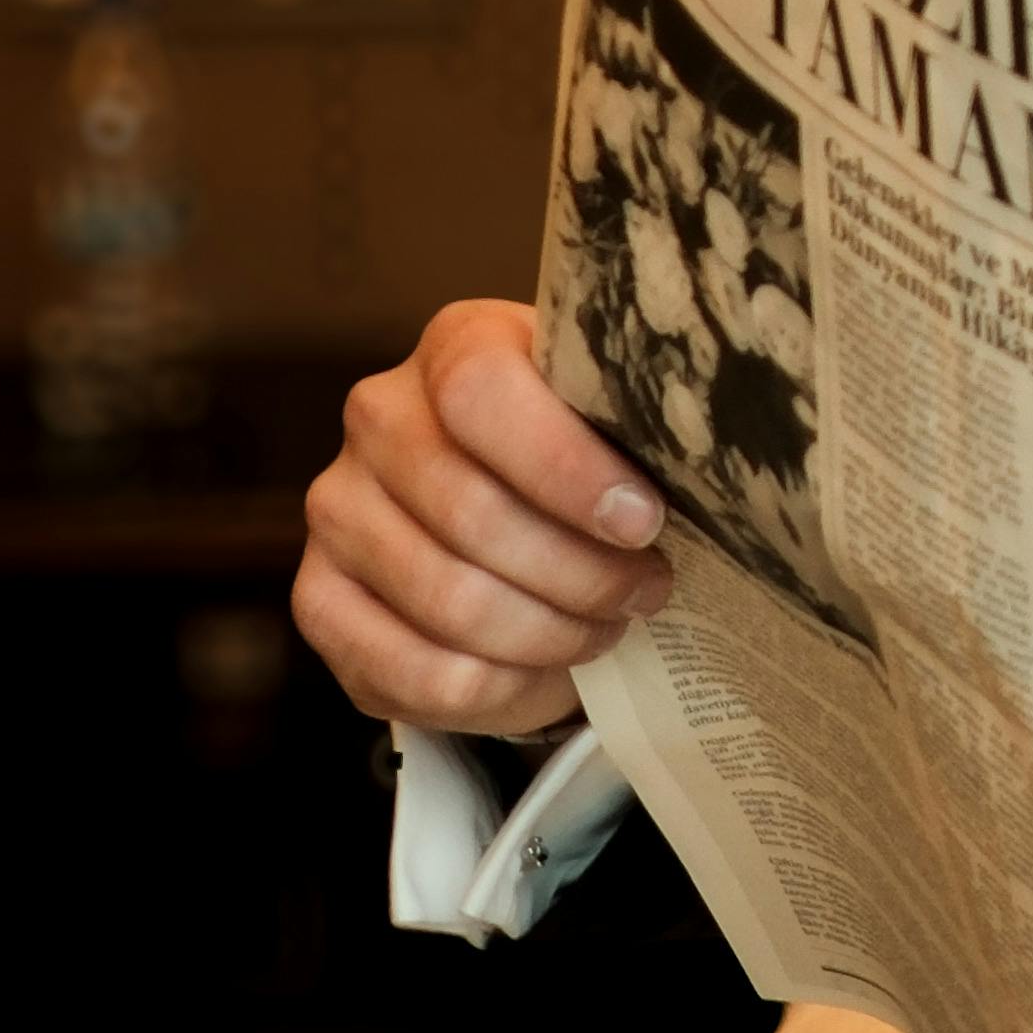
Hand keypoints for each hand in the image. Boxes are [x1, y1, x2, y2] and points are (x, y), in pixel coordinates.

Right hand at [295, 298, 667, 731]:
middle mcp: (379, 417)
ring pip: (448, 601)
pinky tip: (544, 668)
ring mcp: (338, 510)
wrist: (527, 509)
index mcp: (459, 346)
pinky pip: (408, 669)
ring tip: (606, 628)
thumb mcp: (624, 418)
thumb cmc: (596, 456)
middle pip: (472, 514)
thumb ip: (645, 424)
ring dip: (549, 633)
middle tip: (648, 592)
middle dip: (582, 573)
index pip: (484, 393)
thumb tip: (714, 466)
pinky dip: (494, 686)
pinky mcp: (318, 599)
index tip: (646, 521)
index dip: (568, 469)